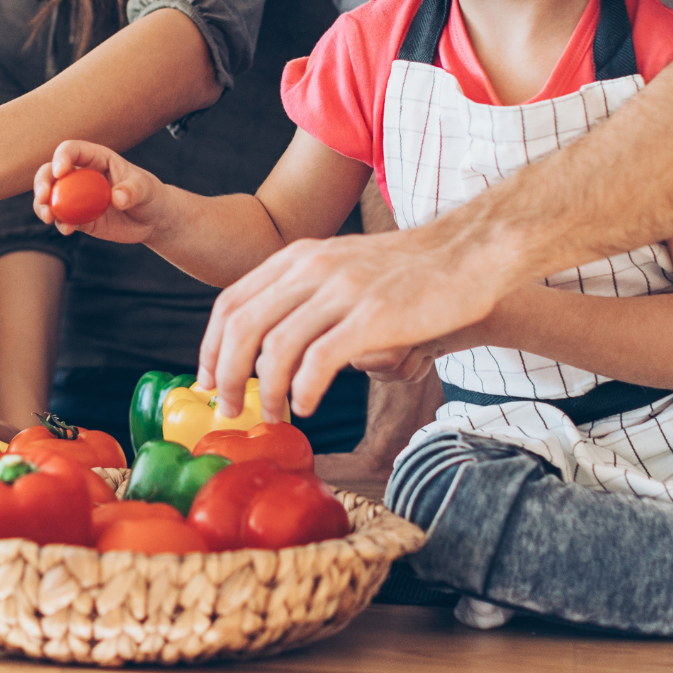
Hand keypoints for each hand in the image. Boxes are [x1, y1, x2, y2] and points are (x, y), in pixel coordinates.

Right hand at [31, 140, 168, 243]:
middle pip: (52, 172)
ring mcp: (78, 198)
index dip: (61, 157)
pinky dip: (60, 223)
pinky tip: (67, 230)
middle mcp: (82, 176)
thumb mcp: (146, 188)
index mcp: (97, 159)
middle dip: (43, 182)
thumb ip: (132, 190)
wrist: (153, 219)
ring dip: (44, 205)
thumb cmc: (150, 194)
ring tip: (48, 217)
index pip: (72, 150)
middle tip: (43, 196)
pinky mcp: (80, 218)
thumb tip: (116, 198)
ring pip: (52, 196)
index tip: (61, 172)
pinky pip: (63, 219)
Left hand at [198, 229, 502, 422]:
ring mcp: (341, 290)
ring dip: (266, 391)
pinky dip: (304, 389)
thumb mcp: (339, 269)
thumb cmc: (403, 274)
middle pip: (242, 326)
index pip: (231, 302)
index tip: (208, 383)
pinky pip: (319, 359)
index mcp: (297, 257)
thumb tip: (268, 353)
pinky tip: (307, 405)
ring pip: (275, 347)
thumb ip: (303, 298)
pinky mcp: (372, 316)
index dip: (210, 347)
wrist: (464, 257)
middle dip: (226, 375)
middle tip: (231, 410)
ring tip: (273, 415)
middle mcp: (311, 268)